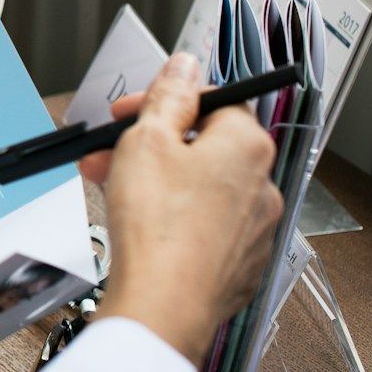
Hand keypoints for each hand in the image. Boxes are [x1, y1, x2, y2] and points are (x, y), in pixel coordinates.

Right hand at [87, 53, 282, 363]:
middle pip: (203, 146)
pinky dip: (173, 218)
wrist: (163, 306)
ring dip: (157, 180)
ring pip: (201, 188)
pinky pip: (204, 227)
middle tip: (109, 153)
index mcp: (247, 146)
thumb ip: (169, 95)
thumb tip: (186, 65)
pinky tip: (140, 227)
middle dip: (151, 144)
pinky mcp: (240, 266)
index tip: (129, 110)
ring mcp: (255, 230)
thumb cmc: (157, 225)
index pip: (213, 101)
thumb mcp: (147, 140)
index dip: (163, 101)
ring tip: (111, 191)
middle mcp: (263, 186)